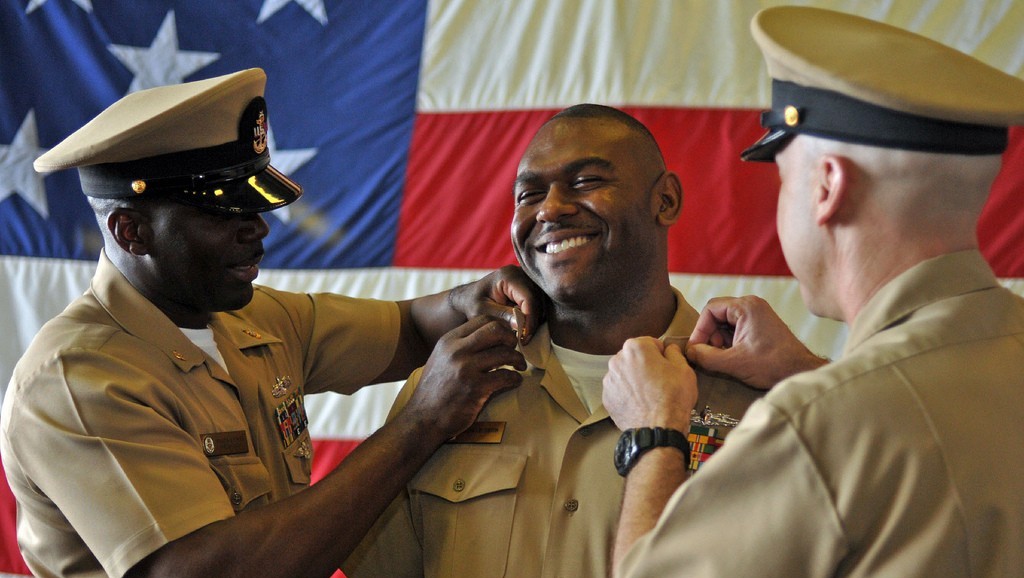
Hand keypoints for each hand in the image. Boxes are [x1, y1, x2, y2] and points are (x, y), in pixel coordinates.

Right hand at [404, 315, 525, 440]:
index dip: (500, 326)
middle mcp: (457, 351)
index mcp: (449, 341)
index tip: (506, 337)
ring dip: (517, 359)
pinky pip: (505, 376)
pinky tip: (515, 381)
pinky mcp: (475, 389)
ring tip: (519, 366)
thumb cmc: (435, 391)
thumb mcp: (441, 359)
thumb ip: (460, 347)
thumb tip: (489, 338)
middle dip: (511, 338)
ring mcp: (466, 369)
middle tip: (514, 349)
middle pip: (496, 330)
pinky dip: (515, 378)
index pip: (482, 320)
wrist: (423, 419)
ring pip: (504, 353)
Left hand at [449, 265, 541, 344]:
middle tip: (525, 339)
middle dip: (534, 321)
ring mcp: (527, 278)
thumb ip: (500, 315)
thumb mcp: (481, 311)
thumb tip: (520, 324)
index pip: (528, 297)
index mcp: (508, 276)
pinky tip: (525, 327)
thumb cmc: (472, 303)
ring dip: (535, 319)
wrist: (469, 297)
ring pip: (542, 302)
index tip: (525, 336)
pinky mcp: (530, 286)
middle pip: (538, 299)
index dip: (530, 318)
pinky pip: (539, 303)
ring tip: (524, 335)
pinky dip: (534, 316)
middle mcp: (521, 273)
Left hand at [602, 337, 696, 431]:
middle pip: (635, 358)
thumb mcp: (684, 369)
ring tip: (650, 395)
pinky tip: (640, 404)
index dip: (662, 354)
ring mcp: (609, 380)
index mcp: (635, 348)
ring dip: (635, 380)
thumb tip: (669, 349)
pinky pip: (619, 391)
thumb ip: (674, 352)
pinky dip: (628, 395)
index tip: (668, 366)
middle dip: (646, 366)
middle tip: (660, 382)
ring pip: (626, 375)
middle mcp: (617, 360)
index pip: (651, 343)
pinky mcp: (607, 398)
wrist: (657, 429)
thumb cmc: (672, 397)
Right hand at [687, 295, 827, 389]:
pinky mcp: (761, 325)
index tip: (696, 348)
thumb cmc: (773, 364)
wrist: (801, 372)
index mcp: (746, 307)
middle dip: (709, 335)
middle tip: (708, 354)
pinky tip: (732, 357)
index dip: (700, 329)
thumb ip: (707, 357)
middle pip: (717, 314)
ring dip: (718, 340)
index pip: (710, 309)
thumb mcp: (734, 363)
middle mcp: (752, 305)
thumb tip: (689, 352)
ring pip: (726, 323)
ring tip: (721, 357)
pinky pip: (736, 328)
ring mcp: (758, 314)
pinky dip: (729, 341)